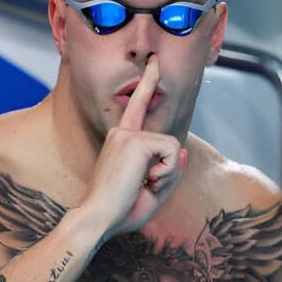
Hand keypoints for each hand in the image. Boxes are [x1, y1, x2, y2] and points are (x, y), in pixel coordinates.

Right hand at [84, 55, 187, 237]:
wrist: (98, 219)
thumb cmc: (120, 211)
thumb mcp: (152, 193)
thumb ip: (170, 172)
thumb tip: (183, 151)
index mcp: (121, 142)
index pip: (137, 106)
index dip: (148, 82)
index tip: (154, 61)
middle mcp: (122, 133)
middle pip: (168, 141)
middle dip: (168, 171)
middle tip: (145, 186)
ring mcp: (127, 135)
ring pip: (173, 147)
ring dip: (167, 173)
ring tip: (145, 185)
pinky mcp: (135, 141)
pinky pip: (172, 151)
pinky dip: (167, 171)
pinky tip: (147, 181)